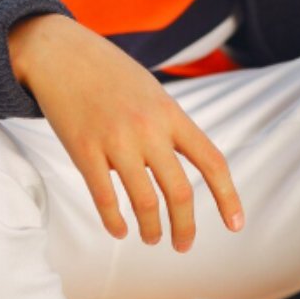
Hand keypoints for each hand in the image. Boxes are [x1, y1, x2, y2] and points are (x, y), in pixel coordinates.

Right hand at [8, 14, 243, 249]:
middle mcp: (149, 129)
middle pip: (179, 191)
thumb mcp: (153, 92)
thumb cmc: (111, 74)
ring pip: (144, 201)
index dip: (227, 196)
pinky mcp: (84, 150)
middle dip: (185, 226)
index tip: (236, 224)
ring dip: (151, 228)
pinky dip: (114, 221)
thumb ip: (170, 126)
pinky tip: (119, 230)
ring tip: (153, 238)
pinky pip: (104, 197)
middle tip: (184, 245)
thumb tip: (184, 162)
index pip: (211, 161)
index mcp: (171, 114)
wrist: (63, 53)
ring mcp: (115, 141)